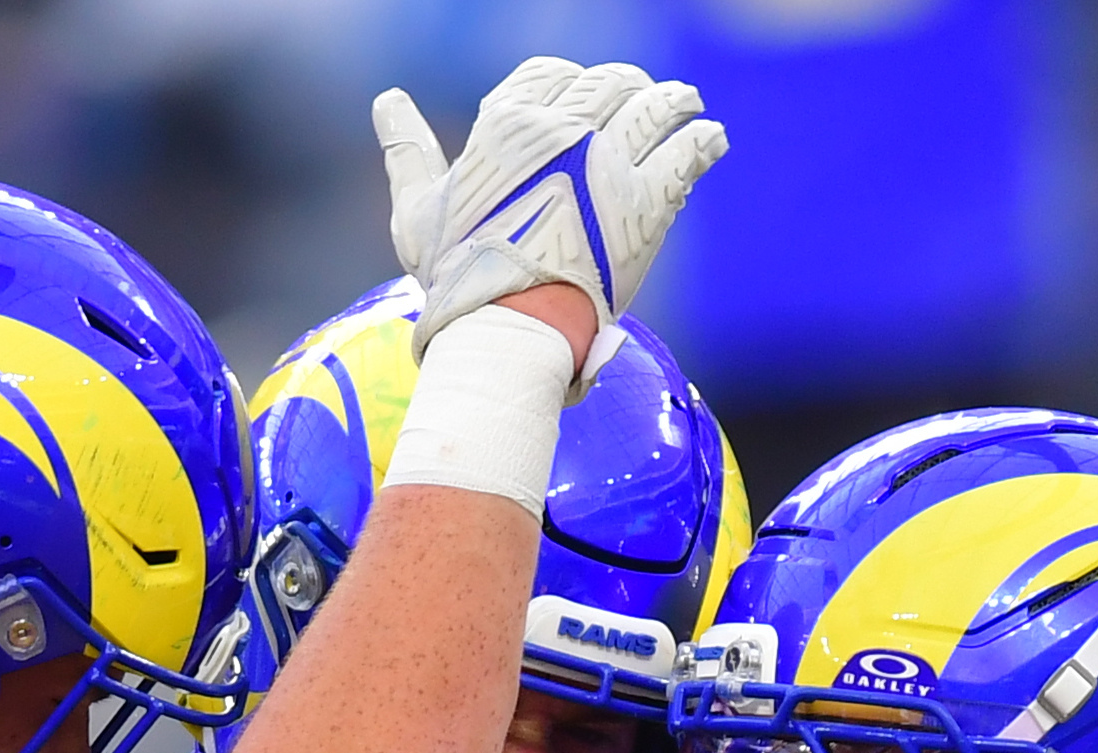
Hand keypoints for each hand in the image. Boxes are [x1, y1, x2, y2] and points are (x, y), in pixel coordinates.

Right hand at [372, 58, 726, 354]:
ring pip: (653, 109)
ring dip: (675, 102)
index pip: (550, 77)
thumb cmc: (456, 280)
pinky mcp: (646, 202)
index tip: (588, 95)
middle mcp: (560, 132)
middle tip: (647, 98)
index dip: (574, 83)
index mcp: (506, 125)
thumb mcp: (417, 210)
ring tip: (688, 105)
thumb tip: (386, 100)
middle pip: (608, 85)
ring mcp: (607, 164)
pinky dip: (702, 140)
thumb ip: (407, 151)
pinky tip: (711, 138)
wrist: (503, 330)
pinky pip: (685, 152)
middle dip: (629, 88)